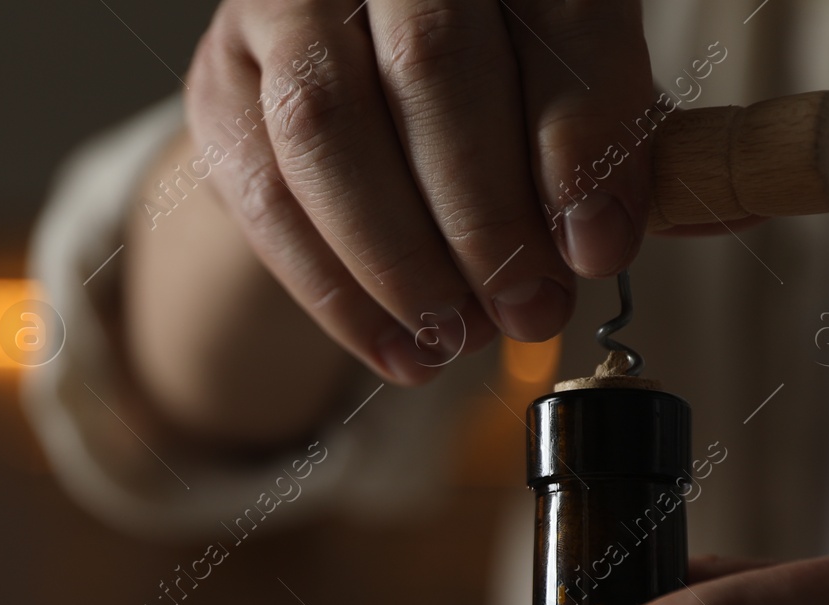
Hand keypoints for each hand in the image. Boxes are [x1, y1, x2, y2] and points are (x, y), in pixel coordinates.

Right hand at [183, 0, 658, 384]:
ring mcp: (285, 4)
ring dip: (400, 257)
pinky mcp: (221, 79)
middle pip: (431, 61)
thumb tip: (607, 239)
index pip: (558, 10)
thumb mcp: (561, 100)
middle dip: (486, 212)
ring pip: (327, 126)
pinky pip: (266, 192)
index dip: (582, 133)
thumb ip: (597, 149)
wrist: (352, 79)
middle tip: (527, 308)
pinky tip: (395, 346)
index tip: (597, 246)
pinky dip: (334, 290)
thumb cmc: (484, 92)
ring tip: (456, 335)